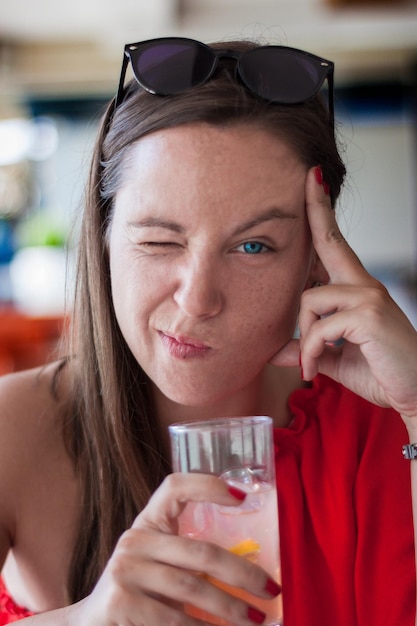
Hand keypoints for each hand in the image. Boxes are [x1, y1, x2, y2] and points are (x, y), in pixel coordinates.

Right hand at [78, 473, 279, 624]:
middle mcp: (135, 539)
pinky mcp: (120, 601)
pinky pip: (174, 618)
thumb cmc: (140, 592)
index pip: (174, 487)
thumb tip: (255, 572)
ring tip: (256, 621)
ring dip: (231, 608)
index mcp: (149, 523)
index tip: (242, 496)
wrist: (92, 624)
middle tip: (270, 589)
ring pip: (192, 588)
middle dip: (242, 573)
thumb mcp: (161, 565)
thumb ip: (191, 559)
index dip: (207, 484)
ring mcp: (125, 570)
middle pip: (200, 551)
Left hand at [271, 166, 416, 424]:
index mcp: (358, 289)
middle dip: (316, 208)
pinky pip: (319, 327)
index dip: (322, 212)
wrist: (415, 393)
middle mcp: (365, 285)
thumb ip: (309, 350)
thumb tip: (277, 352)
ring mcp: (368, 296)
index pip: (335, 243)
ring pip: (309, 300)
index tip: (313, 181)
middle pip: (327, 243)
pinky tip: (315, 369)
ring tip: (310, 363)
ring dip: (304, 336)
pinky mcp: (369, 314)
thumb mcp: (335, 360)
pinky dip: (311, 352)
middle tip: (310, 178)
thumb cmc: (381, 371)